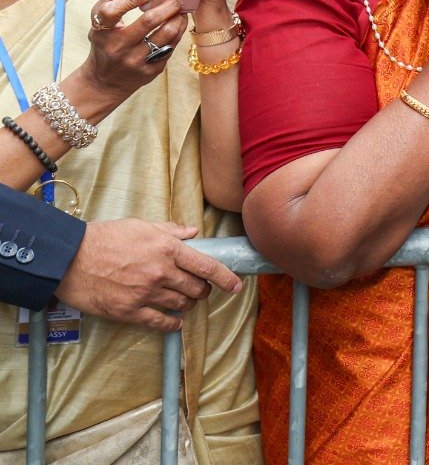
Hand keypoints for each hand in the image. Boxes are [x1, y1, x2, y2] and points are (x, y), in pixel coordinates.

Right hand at [56, 218, 242, 332]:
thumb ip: (170, 230)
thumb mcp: (140, 226)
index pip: (207, 266)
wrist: (70, 259)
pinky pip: (161, 322)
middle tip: (199, 288)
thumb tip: (193, 232)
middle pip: (197, 288)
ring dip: (188, 304)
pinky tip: (175, 322)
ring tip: (185, 300)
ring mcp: (146, 293)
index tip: (237, 286)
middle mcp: (161, 272)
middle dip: (203, 290)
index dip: (226, 278)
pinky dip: (172, 324)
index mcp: (167, 248)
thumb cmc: (104, 238)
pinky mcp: (130, 311)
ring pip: (182, 305)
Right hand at [81, 0, 186, 105]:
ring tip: (181, 10)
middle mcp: (117, 48)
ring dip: (178, 18)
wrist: (105, 81)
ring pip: (166, 34)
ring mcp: (135, 61)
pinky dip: (178, 32)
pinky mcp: (151, 71)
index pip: (112, 12)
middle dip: (168, 6)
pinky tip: (179, 23)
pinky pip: (171, 47)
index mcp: (101, 32)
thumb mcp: (99, 19)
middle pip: (148, 22)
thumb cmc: (105, 41)